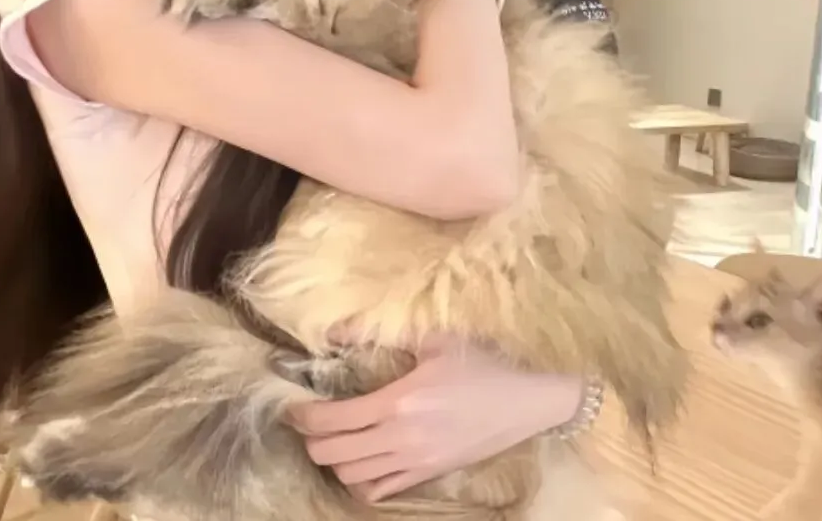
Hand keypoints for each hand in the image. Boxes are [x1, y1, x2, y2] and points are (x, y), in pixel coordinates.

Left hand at [289, 336, 583, 501]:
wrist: (530, 399)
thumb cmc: (482, 361)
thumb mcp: (432, 337)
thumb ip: (377, 332)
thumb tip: (333, 330)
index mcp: (399, 402)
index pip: (333, 420)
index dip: (303, 415)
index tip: (291, 404)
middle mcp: (402, 439)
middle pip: (334, 454)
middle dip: (310, 438)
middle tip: (306, 419)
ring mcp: (416, 463)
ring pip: (352, 477)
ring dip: (334, 459)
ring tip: (331, 437)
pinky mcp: (430, 474)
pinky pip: (381, 491)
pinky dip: (360, 481)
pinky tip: (361, 460)